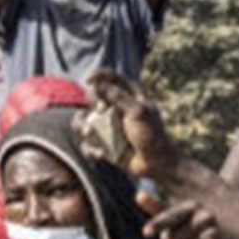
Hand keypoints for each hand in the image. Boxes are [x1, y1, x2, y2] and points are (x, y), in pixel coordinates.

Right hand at [81, 71, 182, 185]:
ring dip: (83, 126)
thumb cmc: (152, 134)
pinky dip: (91, 149)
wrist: (155, 163)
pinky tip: (101, 154)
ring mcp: (108, 126)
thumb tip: (97, 85)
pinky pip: (87, 143)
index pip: (111, 77)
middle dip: (93, 103)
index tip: (89, 80)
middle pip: (93, 97)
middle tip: (101, 110)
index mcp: (129, 95)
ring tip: (89, 133)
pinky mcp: (103, 143)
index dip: (98, 75)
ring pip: (83, 120)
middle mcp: (116, 108)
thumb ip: (118, 96)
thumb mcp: (138, 112)